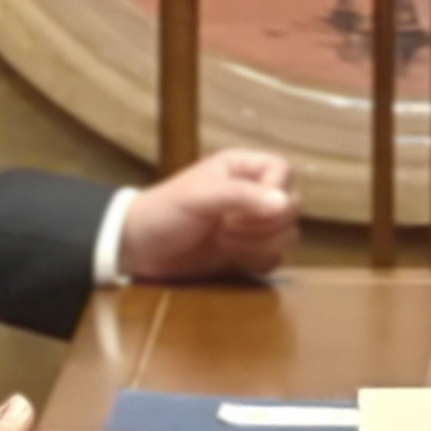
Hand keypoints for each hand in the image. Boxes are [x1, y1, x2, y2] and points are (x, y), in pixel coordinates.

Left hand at [118, 149, 300, 281]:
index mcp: (242, 169)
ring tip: (223, 242)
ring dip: (259, 244)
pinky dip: (259, 262)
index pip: (283, 172)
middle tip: (225, 228)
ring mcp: (252, 226)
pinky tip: (232, 259)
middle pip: (292, 205)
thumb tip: (285, 204)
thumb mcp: (200, 197)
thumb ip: (242, 196)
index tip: (240, 210)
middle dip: (262, 224)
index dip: (272, 193)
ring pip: (288, 234)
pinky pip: (276, 259)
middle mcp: (253, 194)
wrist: (138, 249)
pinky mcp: (249, 254)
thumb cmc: (164, 212)